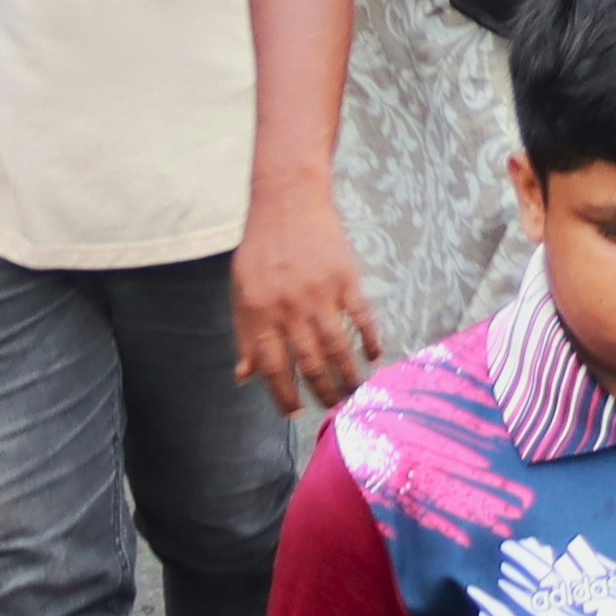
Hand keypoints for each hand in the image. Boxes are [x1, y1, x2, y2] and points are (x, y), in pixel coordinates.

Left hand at [231, 177, 377, 408]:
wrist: (288, 202)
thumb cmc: (261, 249)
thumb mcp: (241, 291)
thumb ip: (244, 335)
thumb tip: (245, 375)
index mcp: (260, 314)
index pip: (273, 367)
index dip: (284, 395)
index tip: (295, 413)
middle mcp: (290, 309)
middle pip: (310, 363)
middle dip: (322, 391)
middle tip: (333, 408)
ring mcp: (320, 294)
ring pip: (338, 347)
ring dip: (348, 374)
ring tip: (355, 392)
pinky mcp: (346, 279)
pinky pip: (362, 318)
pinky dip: (370, 340)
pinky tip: (375, 355)